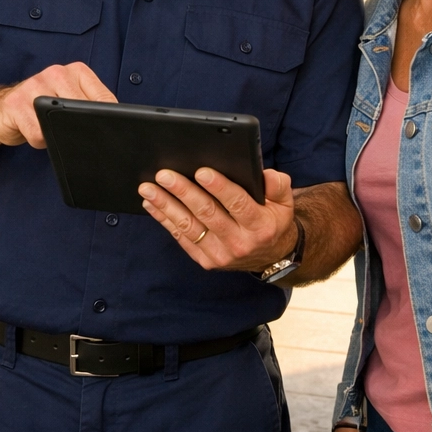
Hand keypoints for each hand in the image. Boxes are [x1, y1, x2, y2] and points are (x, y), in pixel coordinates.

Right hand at [0, 62, 116, 149]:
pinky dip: (39, 141)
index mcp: (76, 71)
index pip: (103, 98)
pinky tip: (32, 131)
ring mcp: (34, 85)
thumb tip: (115, 128)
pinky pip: (38, 133)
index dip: (109, 121)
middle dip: (82, 130)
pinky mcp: (15, 103)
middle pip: (83, 110)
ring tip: (49, 130)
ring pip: (60, 122)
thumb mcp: (70, 102)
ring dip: (57, 135)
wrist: (1, 111)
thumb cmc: (41, 108)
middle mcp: (56, 72)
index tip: (110, 134)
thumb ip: (91, 107)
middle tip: (72, 136)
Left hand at [138, 166, 297, 271]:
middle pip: (207, 213)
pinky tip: (151, 204)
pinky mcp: (205, 260)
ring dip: (166, 205)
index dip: (220, 187)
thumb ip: (277, 184)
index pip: (238, 204)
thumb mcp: (283, 201)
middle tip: (165, 175)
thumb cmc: (272, 220)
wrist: (270, 255)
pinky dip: (164, 219)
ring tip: (148, 188)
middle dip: (183, 191)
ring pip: (189, 226)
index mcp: (260, 225)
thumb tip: (262, 173)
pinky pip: (181, 237)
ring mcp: (220, 255)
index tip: (201, 171)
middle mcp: (239, 243)